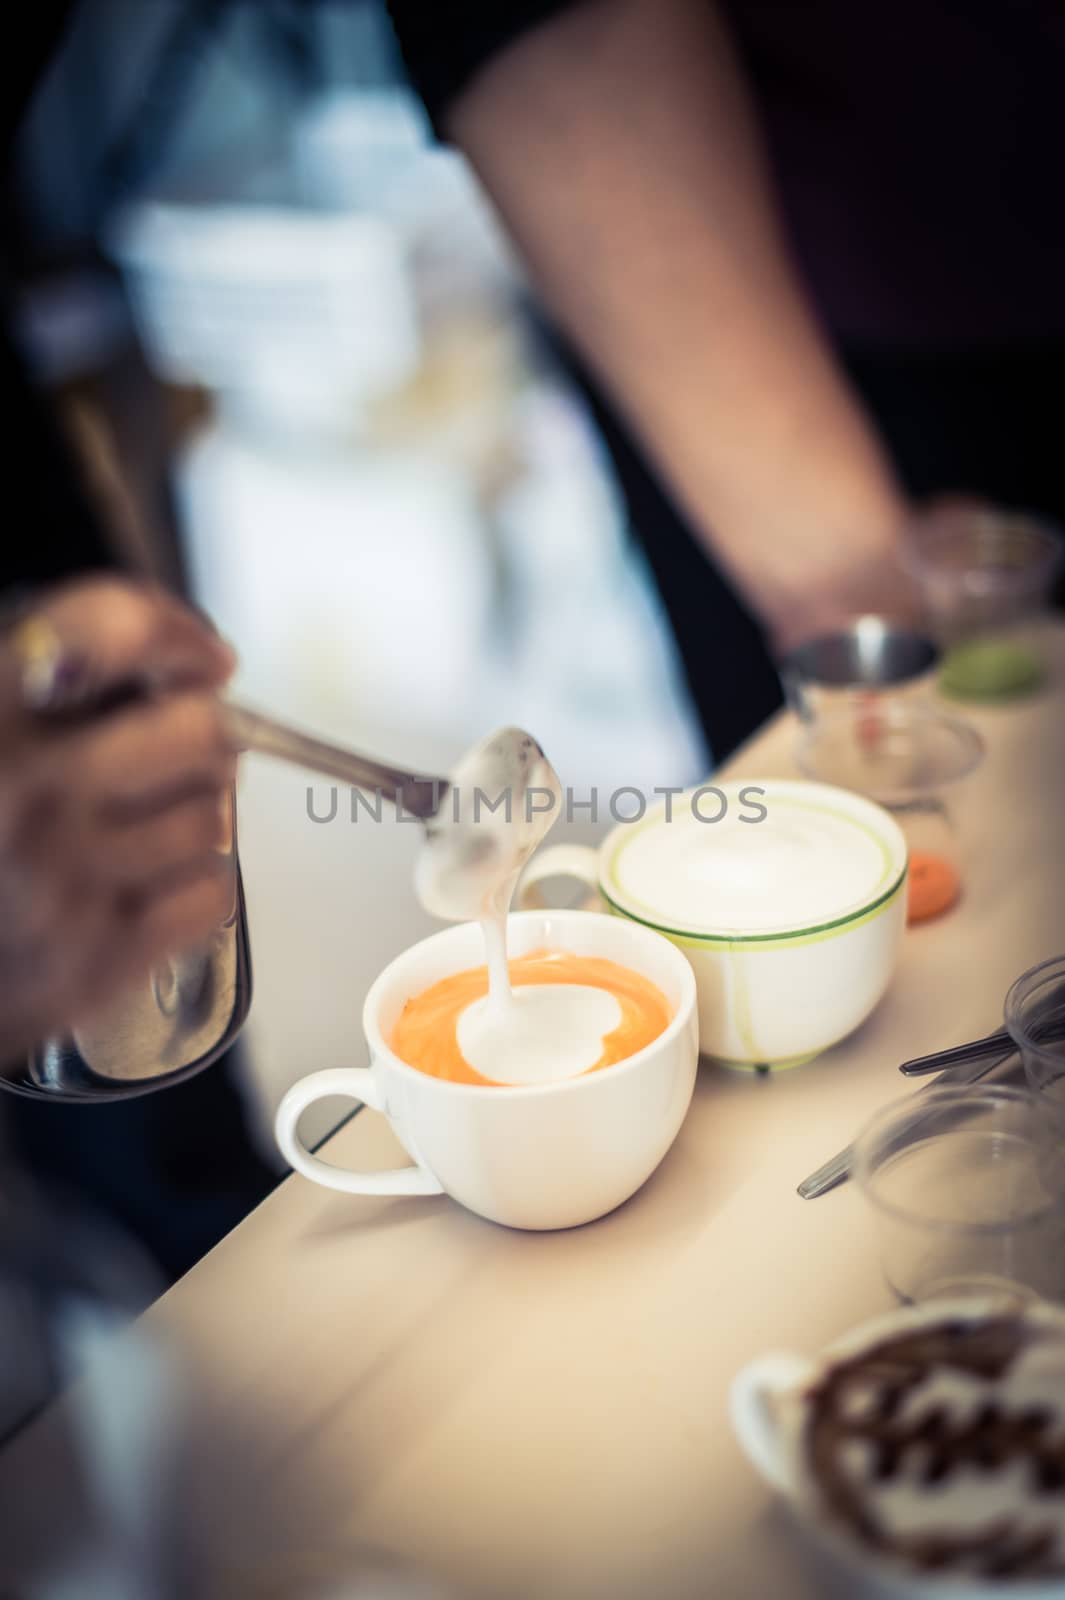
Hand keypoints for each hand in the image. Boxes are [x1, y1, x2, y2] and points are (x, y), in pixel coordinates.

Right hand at [0, 576, 237, 1058]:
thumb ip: (59, 673)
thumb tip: (189, 658)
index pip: (107, 628)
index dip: (174, 633)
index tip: (201, 657)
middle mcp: (16, 794)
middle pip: (198, 730)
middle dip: (206, 737)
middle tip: (188, 749)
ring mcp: (58, 881)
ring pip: (213, 817)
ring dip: (196, 818)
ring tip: (143, 829)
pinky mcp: (97, 956)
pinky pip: (213, 891)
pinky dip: (196, 887)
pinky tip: (146, 885)